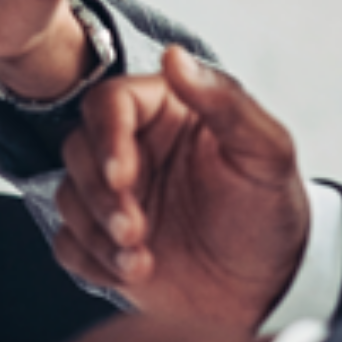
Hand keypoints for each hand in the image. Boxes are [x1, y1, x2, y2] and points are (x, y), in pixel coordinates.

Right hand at [55, 47, 308, 324]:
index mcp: (164, 112)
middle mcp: (131, 148)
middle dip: (99, 195)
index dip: (106, 138)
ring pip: (68, 196)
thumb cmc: (272, 209)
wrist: (273, 284)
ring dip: (96, 232)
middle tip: (134, 229)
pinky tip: (130, 271)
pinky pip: (68, 242)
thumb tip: (175, 56)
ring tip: (139, 260)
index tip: (121, 176)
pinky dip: (90, 260)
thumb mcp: (265, 152)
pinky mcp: (103, 239)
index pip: (108, 104)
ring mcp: (115, 195)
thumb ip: (226, 102)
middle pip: (77, 149)